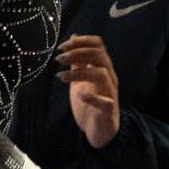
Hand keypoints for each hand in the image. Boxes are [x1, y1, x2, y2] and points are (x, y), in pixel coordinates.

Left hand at [57, 33, 120, 148]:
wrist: (99, 130)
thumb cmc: (90, 103)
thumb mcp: (80, 78)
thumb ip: (78, 60)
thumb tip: (74, 37)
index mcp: (103, 68)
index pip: (98, 45)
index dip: (81, 41)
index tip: (62, 47)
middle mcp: (109, 77)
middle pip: (99, 56)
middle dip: (77, 53)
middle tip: (58, 59)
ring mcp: (110, 93)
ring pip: (102, 74)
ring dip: (80, 73)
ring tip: (61, 77)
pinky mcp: (108, 110)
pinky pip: (106, 101)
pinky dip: (93, 97)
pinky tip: (81, 95)